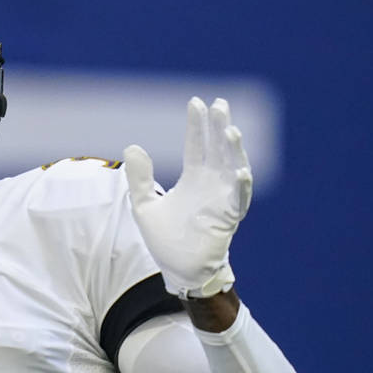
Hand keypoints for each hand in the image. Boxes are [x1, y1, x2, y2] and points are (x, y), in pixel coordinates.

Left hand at [122, 97, 252, 298]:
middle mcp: (211, 184)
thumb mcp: (144, 204)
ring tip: (229, 129)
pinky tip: (240, 170)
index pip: (197, 145)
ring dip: (233, 150)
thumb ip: (140, 177)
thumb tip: (132, 146)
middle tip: (219, 104)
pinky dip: (240, 184)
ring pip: (233, 168)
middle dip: (218, 127)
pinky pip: (238, 198)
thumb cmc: (166, 239)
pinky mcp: (228, 217)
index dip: (197, 125)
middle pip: (217, 149)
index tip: (195, 102)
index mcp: (193, 178)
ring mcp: (222, 199)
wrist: (179, 269)